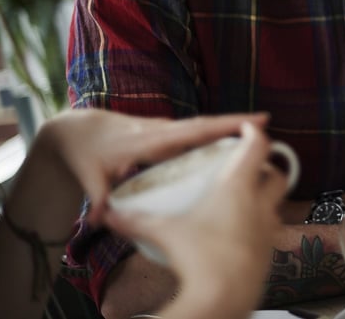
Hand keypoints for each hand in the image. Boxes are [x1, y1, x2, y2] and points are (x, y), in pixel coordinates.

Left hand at [33, 109, 271, 223]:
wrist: (77, 130)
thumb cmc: (85, 153)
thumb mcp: (89, 177)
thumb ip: (98, 199)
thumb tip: (101, 222)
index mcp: (149, 140)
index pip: (190, 132)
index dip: (219, 127)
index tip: (245, 122)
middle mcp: (161, 130)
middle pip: (204, 125)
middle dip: (235, 123)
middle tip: (267, 124)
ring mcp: (164, 129)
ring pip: (202, 128)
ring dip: (228, 129)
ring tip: (260, 137)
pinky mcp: (165, 134)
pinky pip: (194, 134)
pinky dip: (214, 136)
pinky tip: (232, 147)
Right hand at [104, 122, 286, 316]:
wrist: (224, 297)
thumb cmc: (199, 258)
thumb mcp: (164, 234)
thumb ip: (137, 221)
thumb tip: (109, 216)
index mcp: (238, 187)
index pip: (258, 146)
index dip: (254, 132)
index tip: (247, 127)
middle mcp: (260, 203)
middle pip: (277, 174)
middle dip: (267, 167)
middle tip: (248, 167)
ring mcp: (269, 228)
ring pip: (277, 203)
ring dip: (265, 196)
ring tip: (243, 199)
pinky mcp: (270, 251)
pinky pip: (271, 230)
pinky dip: (260, 223)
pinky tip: (240, 232)